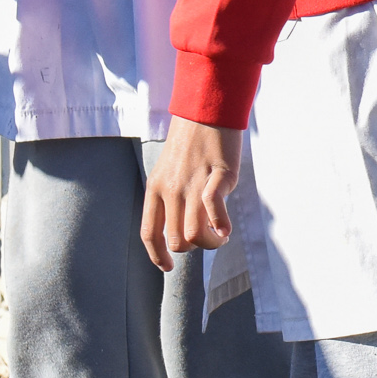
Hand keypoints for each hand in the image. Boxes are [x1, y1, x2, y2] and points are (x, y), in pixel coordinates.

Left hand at [141, 118, 244, 270]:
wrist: (208, 111)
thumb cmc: (192, 144)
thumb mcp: (169, 170)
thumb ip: (170, 198)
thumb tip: (180, 229)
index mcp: (155, 189)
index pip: (150, 233)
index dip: (157, 256)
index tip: (168, 267)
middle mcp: (171, 190)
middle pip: (176, 240)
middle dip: (193, 247)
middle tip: (206, 236)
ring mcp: (192, 185)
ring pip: (195, 234)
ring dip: (210, 242)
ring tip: (220, 233)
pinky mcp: (217, 178)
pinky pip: (214, 211)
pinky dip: (220, 226)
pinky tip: (226, 230)